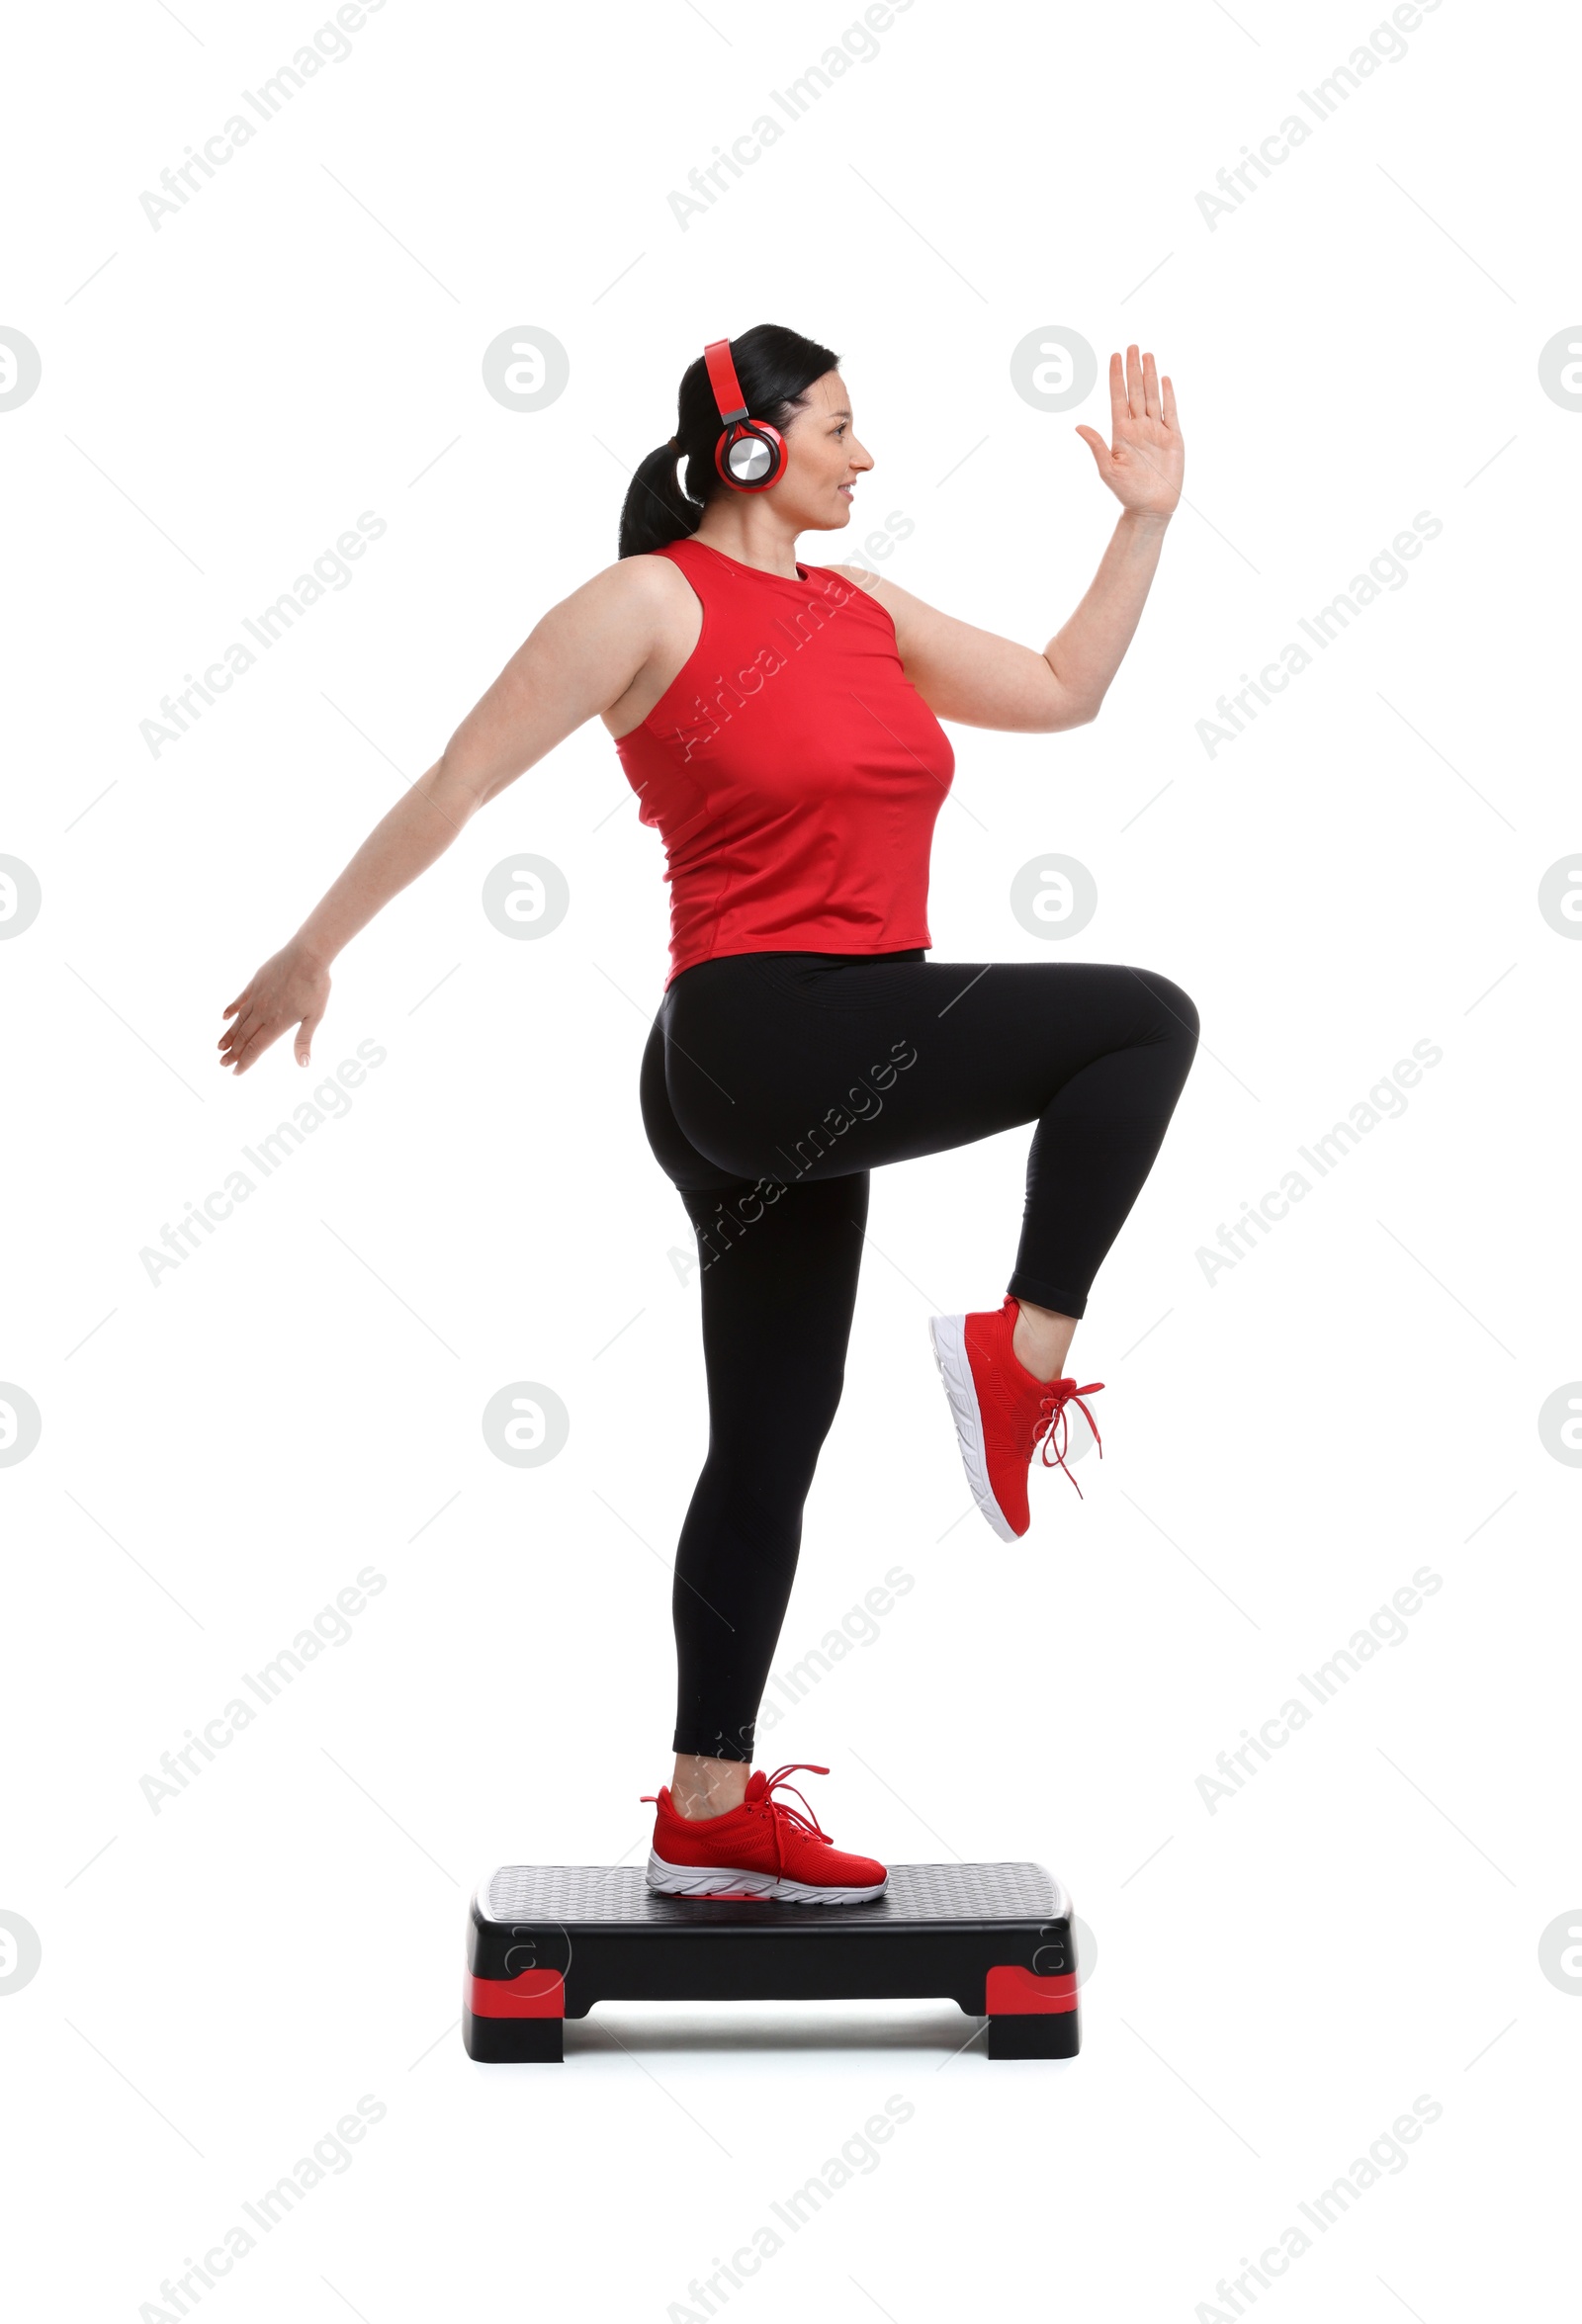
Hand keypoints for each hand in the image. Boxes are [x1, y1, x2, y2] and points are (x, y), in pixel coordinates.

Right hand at [219, 940, 330, 1075]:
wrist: (307, 956)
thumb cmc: (315, 987)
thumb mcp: (315, 1017)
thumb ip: (304, 1041)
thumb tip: (303, 1064)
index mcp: (277, 1024)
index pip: (256, 1048)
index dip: (245, 1061)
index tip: (236, 1071)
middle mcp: (263, 1013)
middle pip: (244, 1037)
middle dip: (233, 1052)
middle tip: (222, 1063)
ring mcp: (257, 997)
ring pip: (239, 1021)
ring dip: (229, 1035)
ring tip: (219, 1046)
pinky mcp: (255, 983)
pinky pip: (240, 999)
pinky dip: (231, 1009)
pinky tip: (224, 1017)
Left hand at [1075, 345, 1182, 518]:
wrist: (1151, 508)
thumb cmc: (1127, 492)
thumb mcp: (1107, 470)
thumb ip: (1096, 446)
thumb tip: (1078, 426)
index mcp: (1121, 432)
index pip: (1118, 397)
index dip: (1116, 377)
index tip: (1114, 356)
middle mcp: (1138, 427)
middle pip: (1135, 391)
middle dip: (1133, 368)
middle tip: (1131, 346)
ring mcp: (1156, 431)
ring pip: (1152, 396)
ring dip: (1149, 375)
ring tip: (1147, 354)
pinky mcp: (1172, 437)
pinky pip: (1170, 411)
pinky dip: (1168, 395)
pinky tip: (1164, 379)